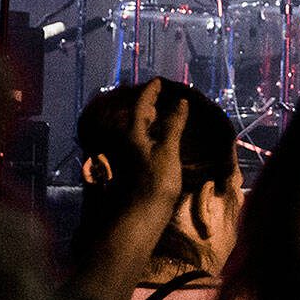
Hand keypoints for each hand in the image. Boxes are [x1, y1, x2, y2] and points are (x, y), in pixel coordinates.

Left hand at [128, 78, 188, 203]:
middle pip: (132, 116)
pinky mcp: (121, 169)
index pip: (141, 103)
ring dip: (142, 122)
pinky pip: (130, 144)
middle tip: (157, 98)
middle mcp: (121, 141)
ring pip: (130, 131)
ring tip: (155, 117)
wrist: (136, 217)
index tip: (158, 81)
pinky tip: (149, 142)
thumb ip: (173, 125)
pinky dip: (141, 136)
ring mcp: (119, 155)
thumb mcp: (168, 151)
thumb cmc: (155, 183)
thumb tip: (180, 101)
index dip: (151, 91)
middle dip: (144, 105)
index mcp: (132, 132)